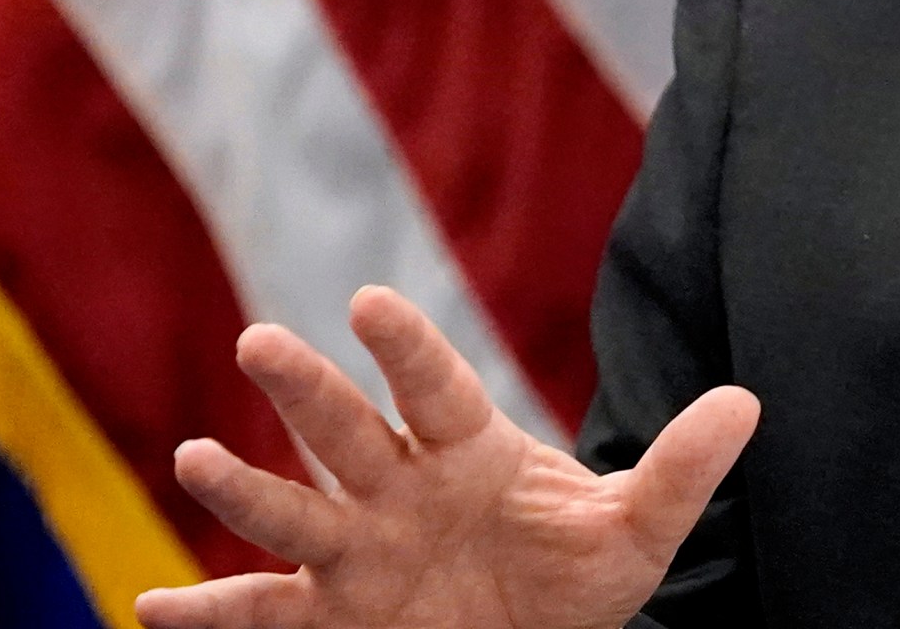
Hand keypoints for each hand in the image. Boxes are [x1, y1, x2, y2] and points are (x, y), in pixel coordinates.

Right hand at [135, 287, 758, 628]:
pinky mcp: (333, 612)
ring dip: (241, 486)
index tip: (370, 301)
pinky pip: (262, 613)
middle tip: (261, 340)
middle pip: (347, 429)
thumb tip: (747, 401)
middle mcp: (399, 488)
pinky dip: (207, 614)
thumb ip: (683, 467)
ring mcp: (358, 549)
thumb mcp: (638, 530)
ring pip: (292, 509)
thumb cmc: (580, 576)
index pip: (435, 387)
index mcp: (468, 450)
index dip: (405, 346)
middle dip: (308, 390)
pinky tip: (151, 610)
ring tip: (195, 454)